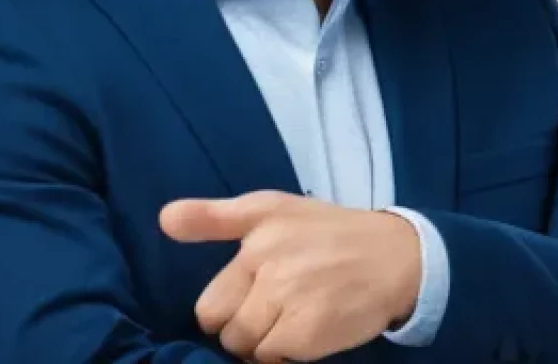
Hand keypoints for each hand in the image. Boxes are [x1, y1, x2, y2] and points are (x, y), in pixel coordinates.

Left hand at [160, 190, 420, 362]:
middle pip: (223, 329)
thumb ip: (214, 217)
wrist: (394, 255)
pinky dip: (288, 355)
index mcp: (254, 233)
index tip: (251, 299)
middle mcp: (266, 264)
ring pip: (248, 349)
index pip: (209, 302)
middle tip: (274, 311)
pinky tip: (309, 331)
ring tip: (294, 318)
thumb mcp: (270, 208)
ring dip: (266, 345)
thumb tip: (162, 219)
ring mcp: (287, 298)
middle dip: (242, 329)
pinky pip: (275, 361)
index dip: (228, 309)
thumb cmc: (326, 231)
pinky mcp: (308, 330)